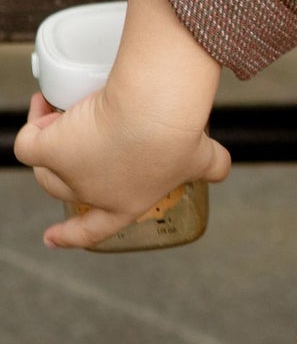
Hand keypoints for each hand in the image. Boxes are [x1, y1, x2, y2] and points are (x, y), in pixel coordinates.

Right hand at [14, 86, 230, 249]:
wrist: (153, 113)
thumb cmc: (178, 134)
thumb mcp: (204, 157)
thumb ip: (213, 166)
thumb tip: (220, 168)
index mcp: (127, 204)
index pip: (95, 229)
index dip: (73, 236)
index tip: (52, 238)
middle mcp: (94, 195)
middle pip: (65, 187)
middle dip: (66, 166)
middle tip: (79, 136)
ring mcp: (70, 175)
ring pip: (46, 165)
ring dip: (52, 138)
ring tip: (66, 113)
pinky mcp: (51, 150)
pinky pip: (29, 143)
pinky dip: (36, 123)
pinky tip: (49, 105)